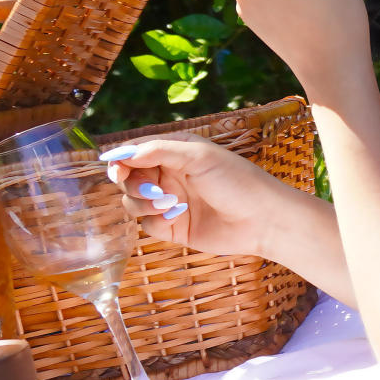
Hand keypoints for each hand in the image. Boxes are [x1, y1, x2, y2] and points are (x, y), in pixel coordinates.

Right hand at [101, 134, 298, 259]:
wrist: (264, 220)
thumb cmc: (237, 181)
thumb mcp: (199, 156)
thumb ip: (158, 150)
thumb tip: (121, 153)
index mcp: (176, 152)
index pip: (136, 151)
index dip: (121, 159)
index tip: (116, 168)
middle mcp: (171, 175)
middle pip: (129, 178)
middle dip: (132, 183)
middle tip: (150, 189)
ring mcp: (171, 202)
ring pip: (134, 202)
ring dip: (142, 203)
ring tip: (168, 202)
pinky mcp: (174, 228)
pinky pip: (148, 225)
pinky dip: (156, 221)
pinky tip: (177, 216)